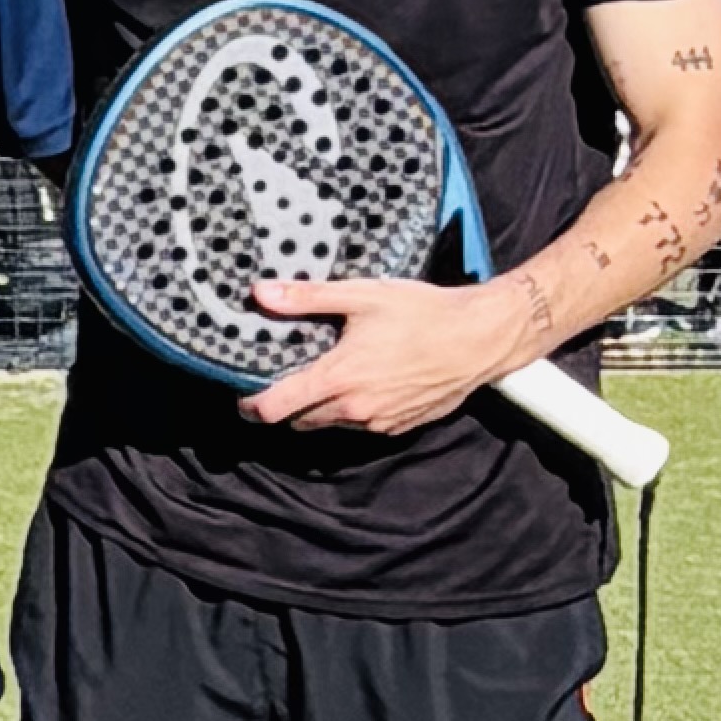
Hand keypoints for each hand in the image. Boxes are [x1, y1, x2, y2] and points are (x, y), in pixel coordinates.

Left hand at [242, 276, 529, 437]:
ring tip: (327, 376)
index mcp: (338, 378)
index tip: (241, 399)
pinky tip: (364, 382)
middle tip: (285, 379)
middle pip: (300, 421)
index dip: (251, 406)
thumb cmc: (423, 313)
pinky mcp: (400, 426)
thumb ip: (307, 298)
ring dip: (321, 409)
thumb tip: (260, 293)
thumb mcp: (362, 296)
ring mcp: (379, 422)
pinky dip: (353, 410)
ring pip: (332, 424)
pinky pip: (363, 426)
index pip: (276, 408)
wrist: (479, 338)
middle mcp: (354, 409)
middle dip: (287, 406)